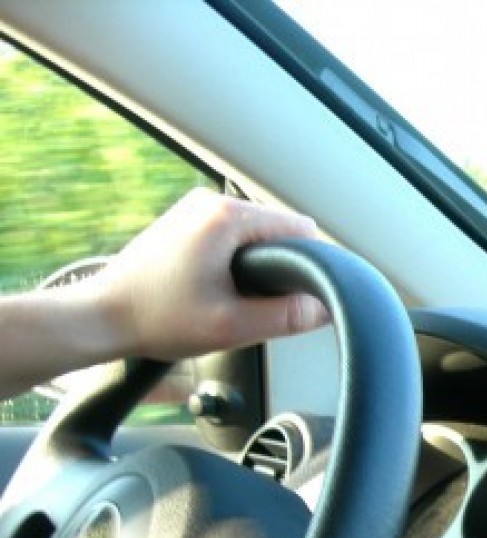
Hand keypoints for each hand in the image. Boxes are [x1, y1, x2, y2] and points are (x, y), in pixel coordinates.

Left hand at [98, 187, 329, 360]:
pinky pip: (231, 237)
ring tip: (233, 298)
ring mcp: (194, 209)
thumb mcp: (233, 326)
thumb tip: (324, 308)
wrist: (102, 318)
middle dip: (280, 267)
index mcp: (226, 216)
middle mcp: (210, 202)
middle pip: (279, 230)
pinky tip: (217, 289)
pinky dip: (236, 262)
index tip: (297, 295)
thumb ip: (287, 317)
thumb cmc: (157, 318)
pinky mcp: (184, 223)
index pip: (300, 227)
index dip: (310, 264)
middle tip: (256, 304)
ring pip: (255, 235)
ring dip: (257, 266)